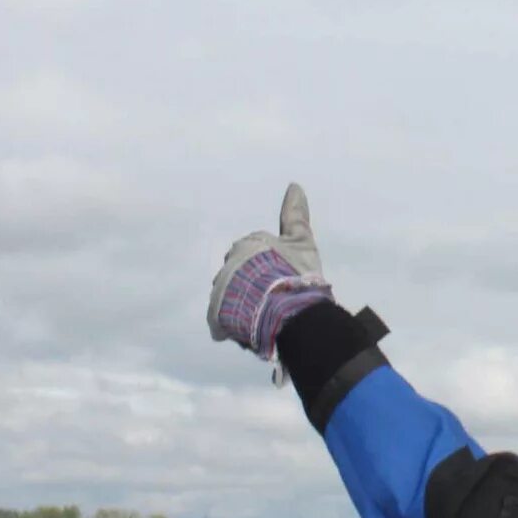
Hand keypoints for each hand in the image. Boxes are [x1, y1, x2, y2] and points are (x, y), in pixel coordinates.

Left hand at [207, 183, 334, 359]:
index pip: (254, 255)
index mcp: (246, 244)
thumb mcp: (302, 240)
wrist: (288, 310)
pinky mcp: (216, 317)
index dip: (272, 269)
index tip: (284, 280)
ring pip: (232, 300)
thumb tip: (294, 185)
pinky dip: (235, 328)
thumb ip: (295, 214)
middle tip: (276, 301)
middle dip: (254, 287)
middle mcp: (228, 264)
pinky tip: (254, 331)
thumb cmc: (297, 273)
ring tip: (267, 318)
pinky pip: (222, 324)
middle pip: (241, 277)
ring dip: (245, 308)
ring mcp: (220, 292)